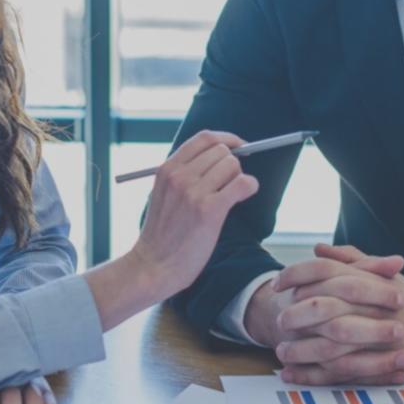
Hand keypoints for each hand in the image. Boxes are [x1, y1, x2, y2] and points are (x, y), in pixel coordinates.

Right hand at [84, 130, 259, 332]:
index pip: (204, 138)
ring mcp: (194, 192)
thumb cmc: (162, 234)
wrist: (153, 266)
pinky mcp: (209, 210)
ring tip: (231, 195)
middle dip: (232, 164)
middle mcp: (179, 176)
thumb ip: (183, 174)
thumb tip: (218, 157)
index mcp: (167, 169)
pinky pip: (243, 184)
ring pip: (233, 165)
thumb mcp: (163, 193)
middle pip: (221, 151)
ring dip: (238, 178)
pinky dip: (250, 186)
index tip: (238, 147)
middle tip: (231, 181)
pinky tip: (244, 195)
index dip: (226, 139)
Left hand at [277, 244, 403, 383]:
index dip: (296, 275)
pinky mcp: (379, 365)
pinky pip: (340, 372)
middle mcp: (370, 307)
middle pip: (323, 308)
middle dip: (295, 315)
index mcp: (368, 280)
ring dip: (301, 350)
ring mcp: (375, 338)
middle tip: (278, 320)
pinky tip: (294, 375)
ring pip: (329, 344)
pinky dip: (314, 376)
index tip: (277, 283)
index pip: (324, 271)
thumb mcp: (384, 274)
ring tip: (281, 352)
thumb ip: (350, 259)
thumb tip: (318, 249)